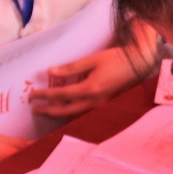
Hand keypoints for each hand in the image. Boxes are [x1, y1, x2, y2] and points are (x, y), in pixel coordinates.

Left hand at [29, 47, 143, 117]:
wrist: (140, 65)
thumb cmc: (117, 59)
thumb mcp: (92, 60)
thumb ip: (71, 67)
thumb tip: (51, 71)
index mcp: (90, 89)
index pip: (61, 95)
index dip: (45, 95)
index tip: (32, 95)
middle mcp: (94, 101)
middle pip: (65, 111)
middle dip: (48, 110)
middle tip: (34, 108)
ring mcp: (100, 105)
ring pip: (75, 114)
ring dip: (58, 112)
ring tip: (46, 109)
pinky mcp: (104, 104)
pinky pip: (83, 112)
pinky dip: (71, 111)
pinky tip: (65, 107)